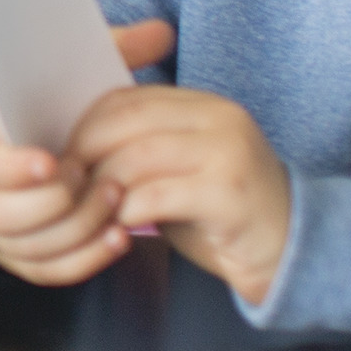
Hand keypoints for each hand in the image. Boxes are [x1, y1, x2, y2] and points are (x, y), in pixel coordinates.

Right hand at [0, 19, 176, 285]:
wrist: (12, 163)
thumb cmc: (48, 118)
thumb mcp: (68, 82)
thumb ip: (110, 54)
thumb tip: (160, 30)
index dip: (17, 168)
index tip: (53, 162)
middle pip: (9, 212)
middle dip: (60, 202)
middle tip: (100, 183)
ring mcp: (0, 229)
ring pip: (33, 244)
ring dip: (78, 228)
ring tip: (117, 206)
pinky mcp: (21, 257)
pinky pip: (49, 270)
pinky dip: (85, 259)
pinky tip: (118, 239)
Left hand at [73, 77, 291, 306]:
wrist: (291, 252)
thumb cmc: (220, 215)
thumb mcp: (178, 170)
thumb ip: (140, 149)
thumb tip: (72, 149)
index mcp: (203, 105)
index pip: (127, 98)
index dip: (84, 123)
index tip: (59, 152)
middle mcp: (219, 119)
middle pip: (128, 120)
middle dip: (86, 150)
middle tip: (63, 180)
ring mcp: (229, 153)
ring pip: (139, 156)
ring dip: (103, 184)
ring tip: (88, 206)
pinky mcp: (230, 193)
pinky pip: (160, 194)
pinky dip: (130, 209)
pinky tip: (121, 225)